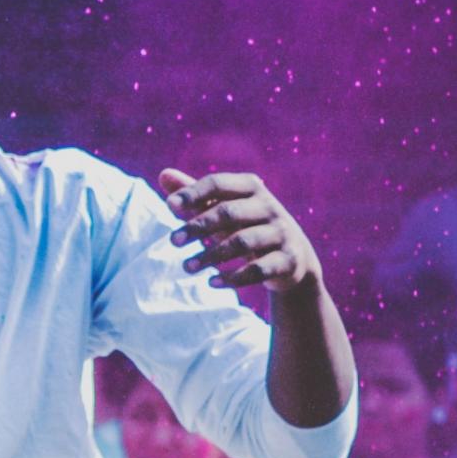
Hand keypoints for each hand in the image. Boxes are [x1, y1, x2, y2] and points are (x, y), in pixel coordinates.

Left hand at [162, 169, 324, 296]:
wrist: (293, 258)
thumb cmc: (247, 226)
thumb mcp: (224, 209)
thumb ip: (196, 195)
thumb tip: (163, 174)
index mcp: (251, 188)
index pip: (218, 184)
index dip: (193, 193)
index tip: (170, 206)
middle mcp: (269, 207)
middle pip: (228, 212)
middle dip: (198, 226)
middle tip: (173, 241)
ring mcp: (282, 233)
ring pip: (242, 242)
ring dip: (211, 255)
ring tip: (186, 267)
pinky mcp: (288, 260)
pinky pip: (259, 269)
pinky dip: (234, 278)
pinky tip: (211, 282)